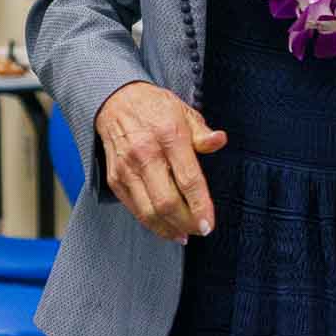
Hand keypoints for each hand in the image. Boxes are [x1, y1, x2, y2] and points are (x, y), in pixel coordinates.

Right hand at [94, 82, 227, 242]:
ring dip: (168, 228)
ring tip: (185, 233)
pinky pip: (134, 209)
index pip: (188, 179)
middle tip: (200, 229)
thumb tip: (219, 141)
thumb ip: (203, 133)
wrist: (117, 101)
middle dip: (186, 222)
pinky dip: (151, 223)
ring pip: (148, 211)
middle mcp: (146, 154)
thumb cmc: (156, 108)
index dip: (200, 206)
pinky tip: (166, 227)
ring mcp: (127, 168)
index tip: (209, 223)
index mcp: (169, 135)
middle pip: (166, 201)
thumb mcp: (185, 112)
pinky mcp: (116, 179)